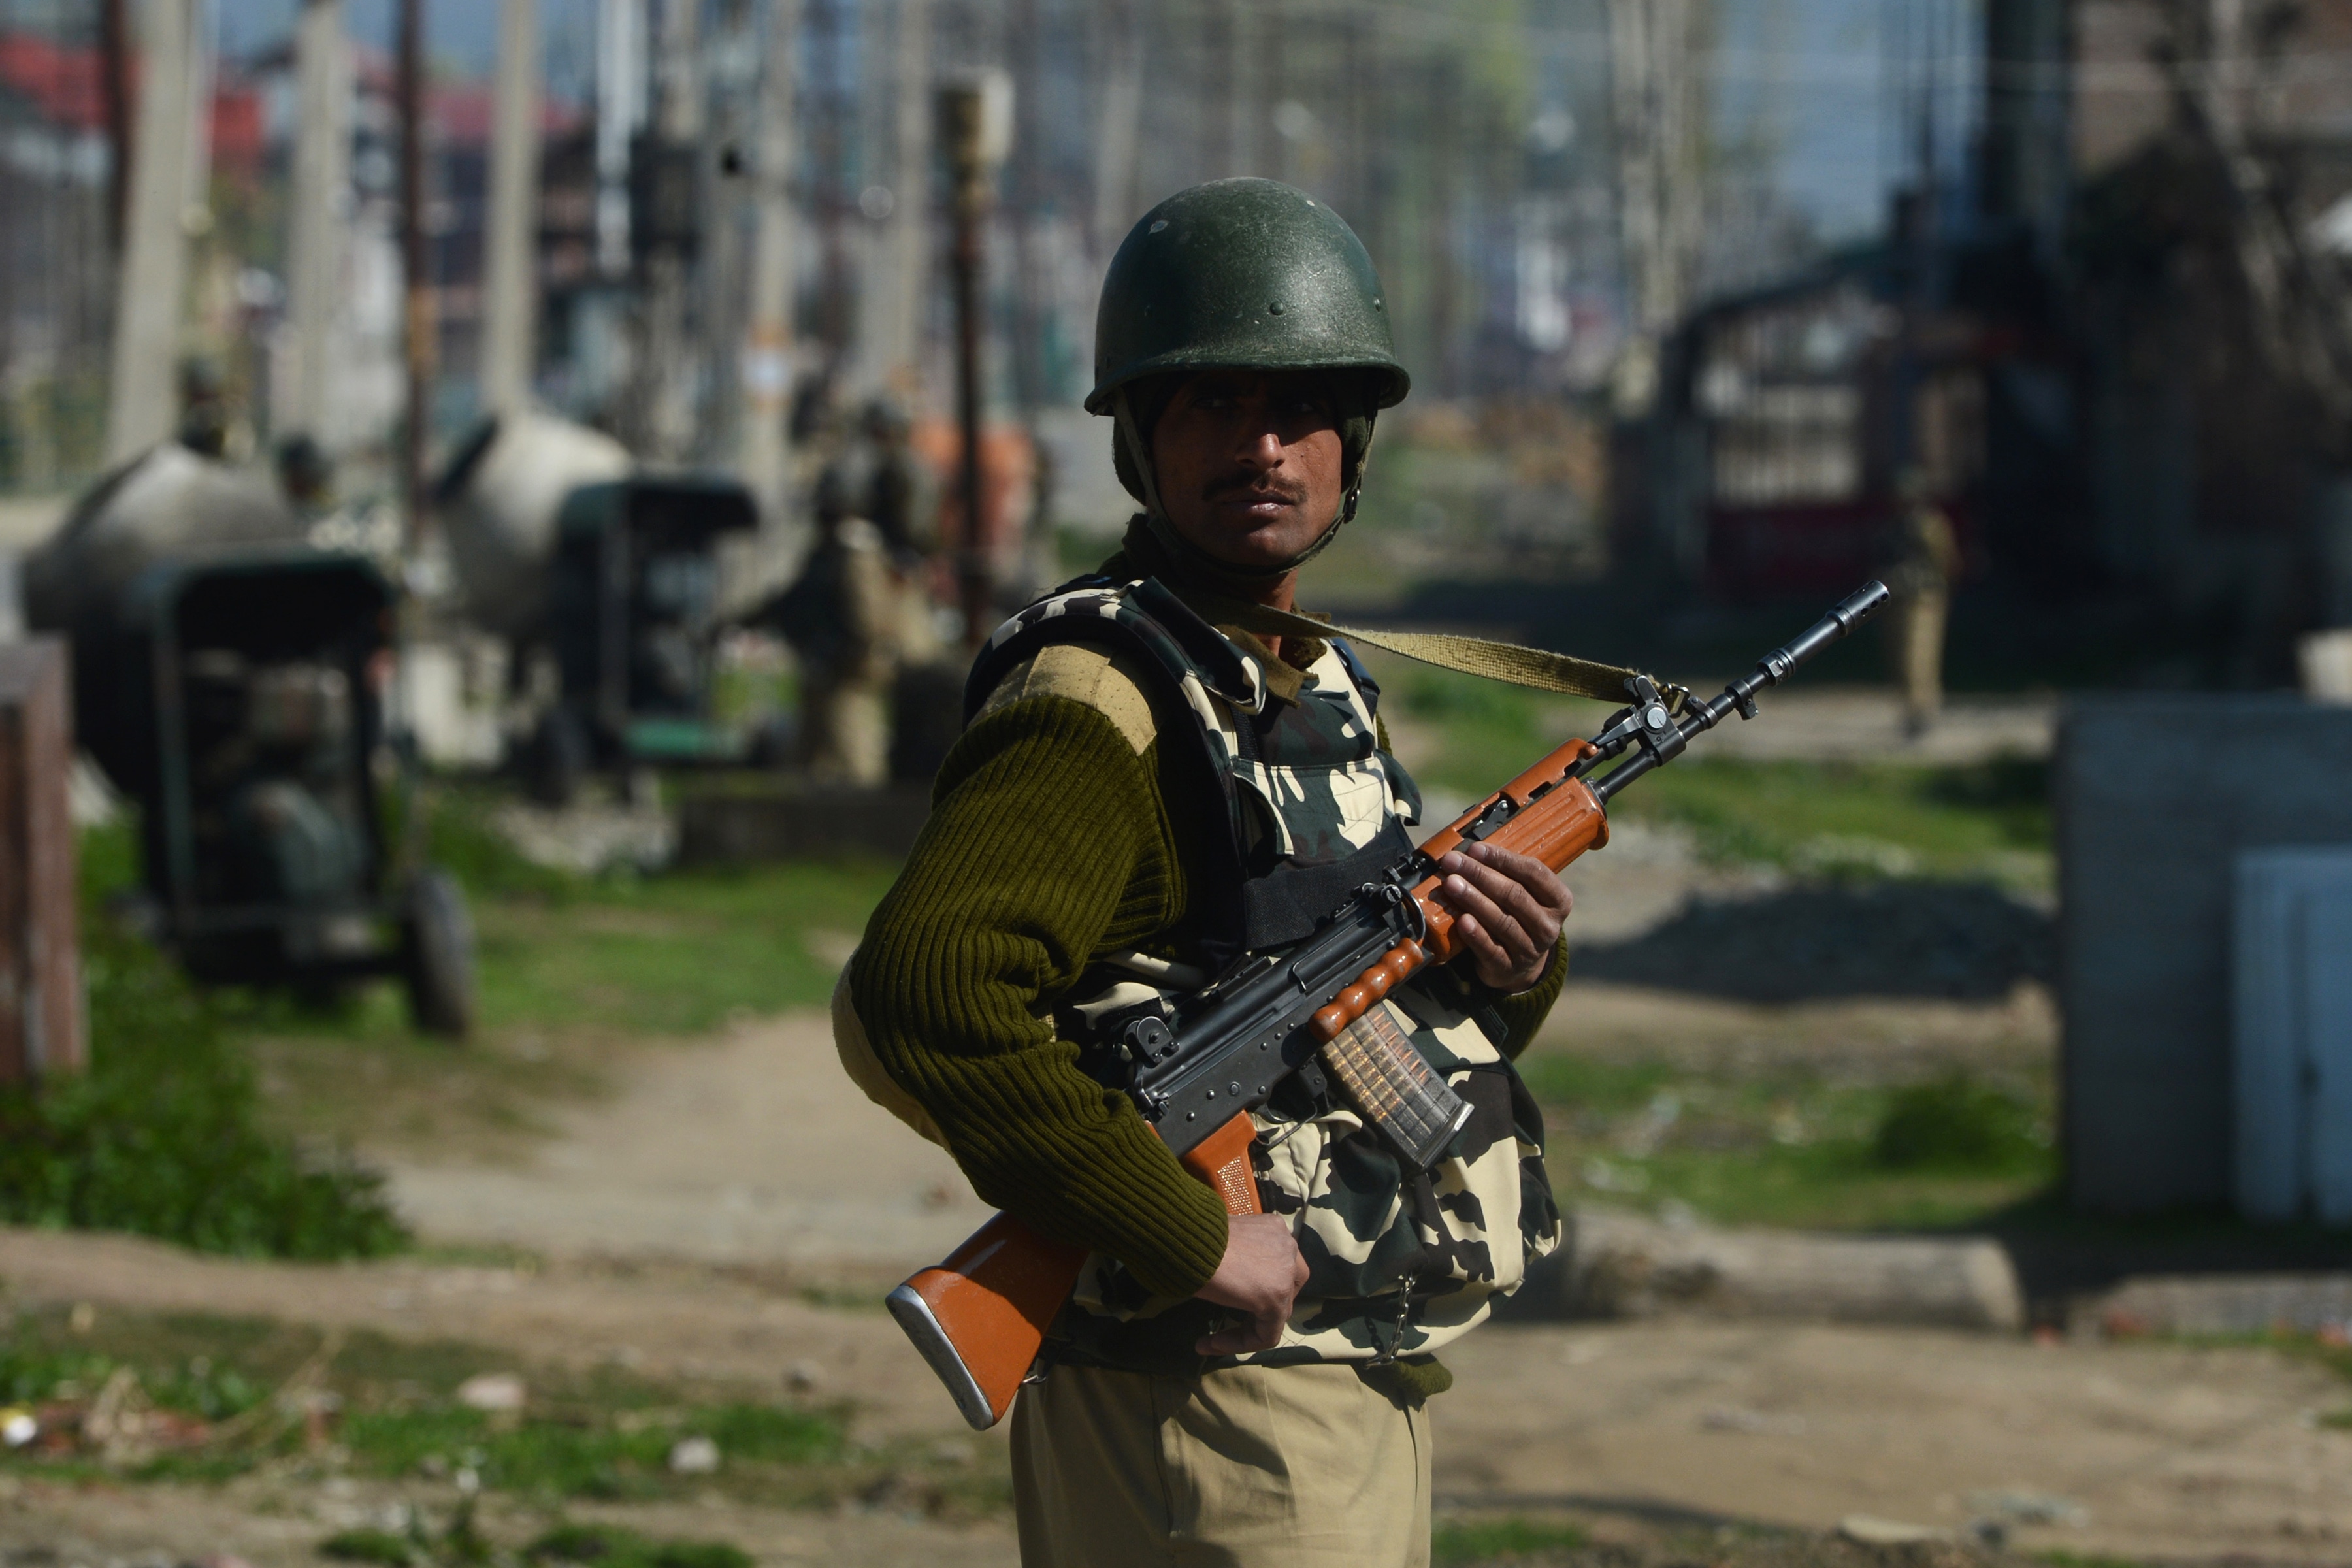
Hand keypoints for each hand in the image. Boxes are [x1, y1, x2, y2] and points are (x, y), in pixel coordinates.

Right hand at [1193, 1213, 1308, 1355]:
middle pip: (1287, 1287)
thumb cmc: (1194, 1236)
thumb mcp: (1220, 1239)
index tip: (1225, 1294)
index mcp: (1274, 1229)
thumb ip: (1236, 1253)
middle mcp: (1287, 1247)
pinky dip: (1241, 1343)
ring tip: (1211, 1341)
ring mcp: (1286, 1273)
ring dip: (1244, 1331)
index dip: (1256, 1285)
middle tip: (1231, 1320)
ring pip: (1276, 1313)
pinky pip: (1267, 1333)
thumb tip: (1228, 1271)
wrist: (1190, 1241)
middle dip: (1261, 1307)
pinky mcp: (1277, 1298)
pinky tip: (1211, 1343)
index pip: (1277, 1264)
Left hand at [1434, 842, 1571, 991]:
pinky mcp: (1508, 968)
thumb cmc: (1517, 916)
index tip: (1475, 848)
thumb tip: (1470, 851)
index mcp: (1559, 900)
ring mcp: (1530, 949)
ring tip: (1451, 884)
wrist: (1519, 966)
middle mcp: (1548, 926)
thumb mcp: (1525, 895)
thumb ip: (1506, 874)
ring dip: (1474, 899)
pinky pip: (1491, 949)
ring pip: (1502, 920)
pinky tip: (1461, 920)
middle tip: (1453, 861)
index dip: (1503, 859)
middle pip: (1514, 895)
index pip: (1534, 873)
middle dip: (1480, 875)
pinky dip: (1476, 934)